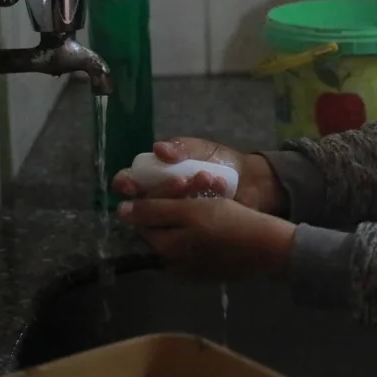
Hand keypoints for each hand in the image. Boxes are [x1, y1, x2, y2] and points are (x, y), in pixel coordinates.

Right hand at [112, 138, 284, 213]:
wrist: (251, 178)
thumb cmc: (220, 160)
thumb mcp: (200, 149)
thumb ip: (180, 147)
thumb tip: (158, 149)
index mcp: (155, 175)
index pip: (129, 183)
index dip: (125, 184)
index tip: (132, 185)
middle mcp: (161, 198)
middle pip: (145, 202)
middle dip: (162, 191)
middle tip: (184, 181)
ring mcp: (175, 216)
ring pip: (164, 215)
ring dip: (183, 197)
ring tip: (209, 179)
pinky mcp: (192, 229)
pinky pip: (186, 224)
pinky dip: (201, 206)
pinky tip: (219, 189)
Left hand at [117, 196, 295, 278]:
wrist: (270, 247)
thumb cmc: (229, 224)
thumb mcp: (190, 212)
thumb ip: (154, 211)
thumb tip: (121, 211)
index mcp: (166, 251)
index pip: (148, 219)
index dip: (162, 194)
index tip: (182, 179)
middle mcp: (175, 264)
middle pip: (167, 224)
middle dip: (181, 197)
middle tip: (204, 179)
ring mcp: (195, 268)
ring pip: (185, 230)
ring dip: (197, 205)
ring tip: (218, 187)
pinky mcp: (213, 267)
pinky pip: (201, 240)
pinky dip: (209, 221)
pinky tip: (225, 208)